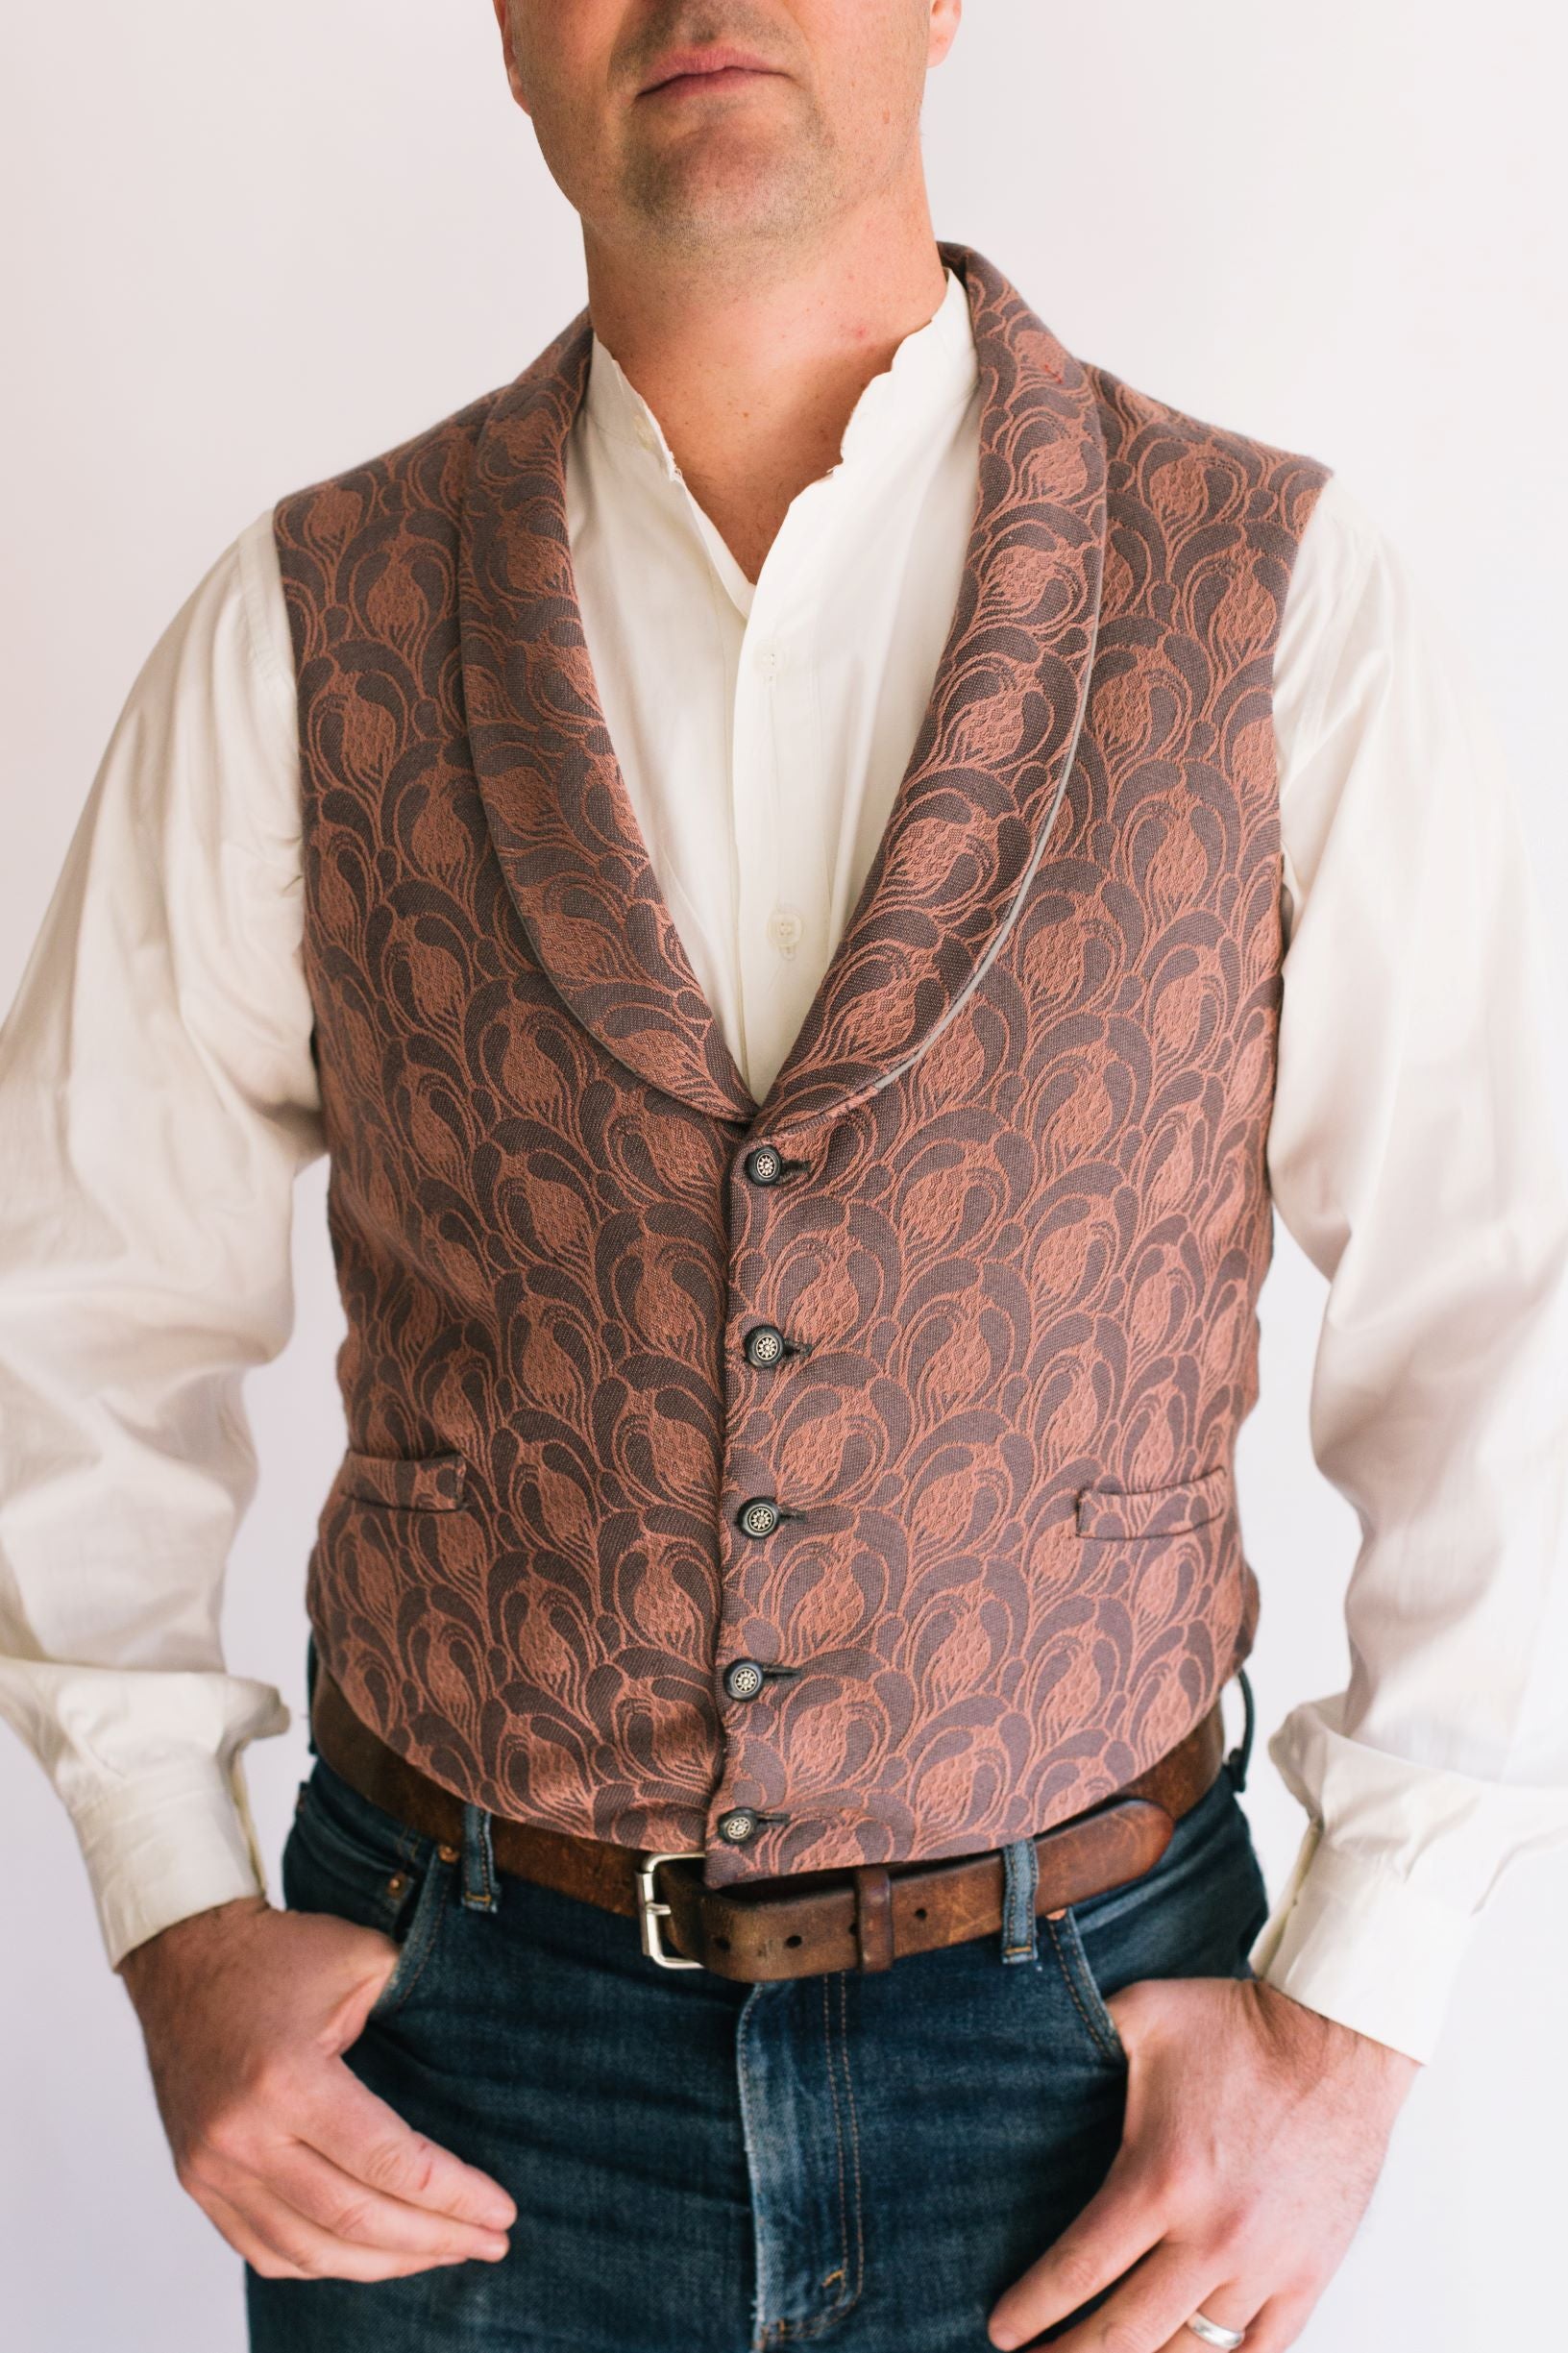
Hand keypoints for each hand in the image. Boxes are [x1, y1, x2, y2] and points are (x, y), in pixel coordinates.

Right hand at [118, 1893, 516, 2281]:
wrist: (183, 1957)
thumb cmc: (278, 1954)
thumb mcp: (359, 1958)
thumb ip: (417, 2005)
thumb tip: (476, 2065)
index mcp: (287, 2079)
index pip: (386, 2162)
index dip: (452, 2195)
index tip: (502, 2210)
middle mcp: (243, 2137)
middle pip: (354, 2218)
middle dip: (436, 2239)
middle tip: (493, 2243)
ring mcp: (214, 2168)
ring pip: (311, 2250)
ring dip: (387, 2262)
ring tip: (446, 2253)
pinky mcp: (200, 2181)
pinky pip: (268, 2252)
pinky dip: (326, 2263)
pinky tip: (374, 2254)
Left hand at [986, 1975, 1420, 2351]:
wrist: (1339, 2036)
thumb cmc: (1237, 2023)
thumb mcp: (1143, 2014)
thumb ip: (1082, 2038)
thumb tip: (1028, 2043)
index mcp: (1160, 2179)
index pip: (1079, 2271)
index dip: (1032, 2309)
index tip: (1000, 2330)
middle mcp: (1211, 2237)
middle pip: (1124, 2335)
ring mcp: (1265, 2265)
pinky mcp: (1308, 2274)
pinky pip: (1261, 2352)